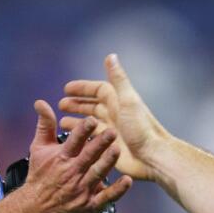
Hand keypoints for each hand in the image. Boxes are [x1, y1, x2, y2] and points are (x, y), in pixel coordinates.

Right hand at [22, 100, 131, 212]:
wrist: (37, 209)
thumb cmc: (40, 175)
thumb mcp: (39, 148)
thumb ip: (45, 125)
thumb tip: (40, 102)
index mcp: (62, 157)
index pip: (74, 141)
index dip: (83, 130)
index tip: (92, 119)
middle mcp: (72, 172)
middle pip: (88, 156)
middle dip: (100, 144)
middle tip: (113, 131)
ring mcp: (82, 189)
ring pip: (97, 173)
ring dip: (107, 162)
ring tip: (117, 150)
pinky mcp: (91, 205)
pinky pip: (106, 197)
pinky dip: (117, 190)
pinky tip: (127, 180)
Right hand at [60, 54, 169, 181]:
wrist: (153, 157)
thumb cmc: (142, 128)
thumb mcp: (128, 100)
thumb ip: (118, 78)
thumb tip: (111, 55)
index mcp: (119, 101)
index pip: (98, 90)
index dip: (83, 88)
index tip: (66, 88)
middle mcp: (115, 115)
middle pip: (93, 106)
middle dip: (77, 104)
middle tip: (60, 105)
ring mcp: (112, 131)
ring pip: (91, 123)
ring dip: (77, 121)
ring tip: (61, 121)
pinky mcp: (110, 147)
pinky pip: (93, 139)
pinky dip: (82, 137)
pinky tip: (71, 139)